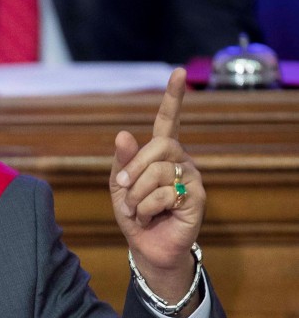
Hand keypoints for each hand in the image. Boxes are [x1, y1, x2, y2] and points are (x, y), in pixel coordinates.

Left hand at [110, 68, 204, 308]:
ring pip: (158, 172)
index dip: (173, 97)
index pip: (168, 120)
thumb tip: (123, 134)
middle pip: (160, 146)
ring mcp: (192, 177)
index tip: (179, 72)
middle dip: (135, 168)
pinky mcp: (196, 198)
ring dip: (137, 195)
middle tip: (125, 188)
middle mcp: (181, 160)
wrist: (146, 246)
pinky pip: (165, 194)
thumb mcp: (120, 185)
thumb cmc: (134, 213)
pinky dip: (147, 209)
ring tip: (137, 210)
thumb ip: (122, 161)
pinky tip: (150, 218)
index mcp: (161, 153)